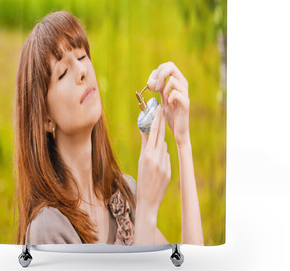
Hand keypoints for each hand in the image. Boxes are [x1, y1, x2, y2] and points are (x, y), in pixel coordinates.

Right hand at [137, 105, 170, 223]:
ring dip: (159, 146)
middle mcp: (157, 158)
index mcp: (147, 155)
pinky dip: (163, 157)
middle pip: (161, 136)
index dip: (156, 120)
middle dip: (161, 123)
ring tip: (152, 157)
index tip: (158, 109)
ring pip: (164, 147)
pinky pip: (167, 157)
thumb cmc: (141, 180)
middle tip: (162, 111)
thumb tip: (146, 131)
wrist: (148, 201)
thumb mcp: (140, 161)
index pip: (153, 133)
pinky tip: (157, 166)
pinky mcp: (169, 170)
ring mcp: (164, 164)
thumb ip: (144, 146)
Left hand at [147, 62, 189, 146]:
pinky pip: (175, 94)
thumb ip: (161, 86)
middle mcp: (183, 85)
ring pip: (172, 80)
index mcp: (178, 81)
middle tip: (155, 88)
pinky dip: (169, 98)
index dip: (158, 71)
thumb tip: (154, 75)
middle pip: (171, 67)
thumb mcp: (164, 97)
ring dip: (163, 89)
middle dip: (159, 76)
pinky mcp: (185, 103)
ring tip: (164, 99)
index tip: (153, 82)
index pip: (169, 65)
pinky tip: (168, 104)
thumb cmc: (172, 113)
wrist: (178, 129)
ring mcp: (185, 93)